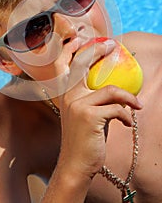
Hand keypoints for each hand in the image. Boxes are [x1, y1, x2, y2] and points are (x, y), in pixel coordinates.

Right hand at [57, 40, 142, 180]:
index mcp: (65, 94)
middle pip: (83, 65)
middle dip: (98, 51)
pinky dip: (127, 115)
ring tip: (138, 105)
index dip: (71, 50)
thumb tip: (112, 87)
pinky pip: (116, 108)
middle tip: (112, 46)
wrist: (75, 164)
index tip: (80, 39)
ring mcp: (77, 105)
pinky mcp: (89, 116)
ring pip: (110, 90)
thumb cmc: (83, 138)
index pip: (64, 65)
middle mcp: (69, 96)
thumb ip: (91, 97)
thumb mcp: (83, 113)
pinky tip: (128, 123)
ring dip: (129, 99)